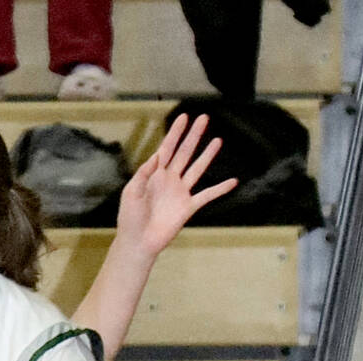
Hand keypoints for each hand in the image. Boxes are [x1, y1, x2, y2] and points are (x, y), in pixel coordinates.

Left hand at [115, 114, 237, 257]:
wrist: (138, 242)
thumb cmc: (130, 218)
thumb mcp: (131, 192)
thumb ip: (143, 174)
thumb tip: (156, 156)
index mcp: (154, 174)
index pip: (167, 148)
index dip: (176, 132)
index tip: (184, 116)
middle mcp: (170, 179)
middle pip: (185, 153)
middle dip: (194, 136)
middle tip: (204, 119)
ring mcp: (180, 192)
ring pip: (197, 169)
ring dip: (207, 155)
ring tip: (218, 140)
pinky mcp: (188, 207)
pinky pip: (207, 196)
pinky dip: (220, 189)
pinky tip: (233, 181)